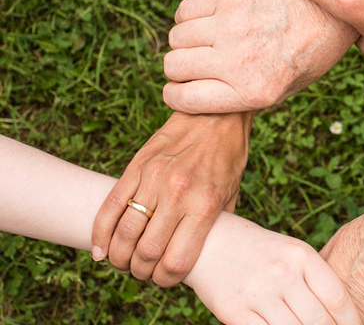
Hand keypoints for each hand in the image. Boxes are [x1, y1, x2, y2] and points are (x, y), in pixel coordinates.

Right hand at [91, 112, 251, 286]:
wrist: (215, 115)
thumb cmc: (227, 158)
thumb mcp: (231, 195)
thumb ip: (215, 225)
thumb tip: (201, 253)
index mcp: (204, 206)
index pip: (176, 261)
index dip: (166, 280)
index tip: (164, 279)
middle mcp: (178, 194)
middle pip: (146, 252)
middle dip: (141, 272)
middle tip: (142, 272)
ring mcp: (154, 179)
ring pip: (124, 232)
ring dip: (119, 257)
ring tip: (123, 262)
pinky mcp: (137, 166)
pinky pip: (110, 205)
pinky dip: (100, 233)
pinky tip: (100, 249)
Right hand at [162, 0, 357, 113]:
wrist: (330, 14)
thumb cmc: (306, 57)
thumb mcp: (281, 92)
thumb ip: (240, 98)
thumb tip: (198, 99)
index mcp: (252, 92)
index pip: (184, 99)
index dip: (175, 95)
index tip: (179, 90)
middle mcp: (239, 61)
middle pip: (174, 66)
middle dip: (179, 68)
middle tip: (195, 64)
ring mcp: (233, 26)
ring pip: (177, 37)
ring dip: (184, 41)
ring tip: (204, 40)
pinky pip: (186, 10)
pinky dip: (188, 17)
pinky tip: (207, 20)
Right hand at [185, 212, 362, 324]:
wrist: (208, 241)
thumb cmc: (258, 250)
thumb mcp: (290, 252)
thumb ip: (313, 279)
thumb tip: (340, 315)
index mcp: (300, 254)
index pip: (337, 297)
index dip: (351, 321)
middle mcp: (282, 272)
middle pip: (319, 320)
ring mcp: (258, 292)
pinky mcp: (234, 311)